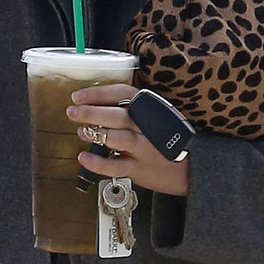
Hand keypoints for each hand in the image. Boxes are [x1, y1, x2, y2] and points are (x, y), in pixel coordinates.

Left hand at [69, 87, 190, 199]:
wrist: (192, 168)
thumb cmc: (168, 140)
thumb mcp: (157, 117)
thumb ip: (133, 110)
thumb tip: (98, 104)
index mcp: (151, 109)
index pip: (122, 94)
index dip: (98, 93)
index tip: (79, 95)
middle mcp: (148, 127)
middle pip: (118, 115)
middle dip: (92, 112)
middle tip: (72, 111)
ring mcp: (144, 149)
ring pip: (118, 138)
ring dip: (96, 133)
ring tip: (81, 131)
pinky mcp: (139, 169)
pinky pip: (115, 166)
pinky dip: (97, 163)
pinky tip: (84, 158)